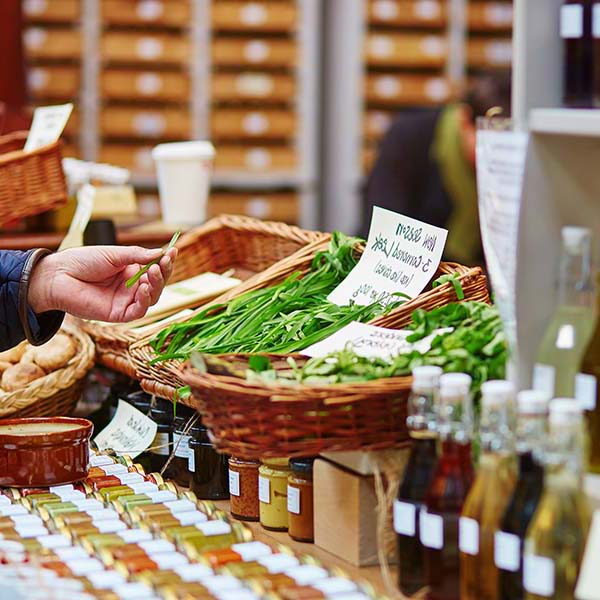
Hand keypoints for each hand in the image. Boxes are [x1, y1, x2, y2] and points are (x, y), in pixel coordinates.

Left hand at [28, 245, 176, 321]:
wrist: (58, 276)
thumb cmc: (82, 262)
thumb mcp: (114, 254)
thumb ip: (137, 255)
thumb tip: (160, 252)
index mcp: (130, 271)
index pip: (155, 269)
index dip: (165, 262)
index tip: (173, 251)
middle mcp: (130, 287)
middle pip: (157, 284)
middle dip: (163, 273)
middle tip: (163, 262)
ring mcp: (125, 301)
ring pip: (151, 298)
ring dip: (156, 285)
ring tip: (153, 272)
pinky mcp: (118, 314)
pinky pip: (138, 310)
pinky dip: (144, 300)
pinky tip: (143, 287)